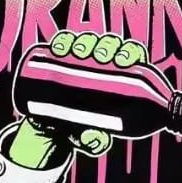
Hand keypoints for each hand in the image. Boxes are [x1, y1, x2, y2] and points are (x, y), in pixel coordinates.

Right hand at [7, 31, 146, 168]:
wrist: (50, 128)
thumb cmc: (81, 128)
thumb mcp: (89, 138)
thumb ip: (94, 142)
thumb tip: (94, 139)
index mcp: (118, 78)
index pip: (130, 55)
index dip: (130, 52)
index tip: (122, 61)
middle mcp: (101, 63)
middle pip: (110, 44)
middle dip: (107, 46)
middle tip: (100, 58)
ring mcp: (80, 59)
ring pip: (89, 40)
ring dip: (86, 41)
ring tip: (79, 54)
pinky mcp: (59, 59)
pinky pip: (63, 42)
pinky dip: (62, 41)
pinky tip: (60, 49)